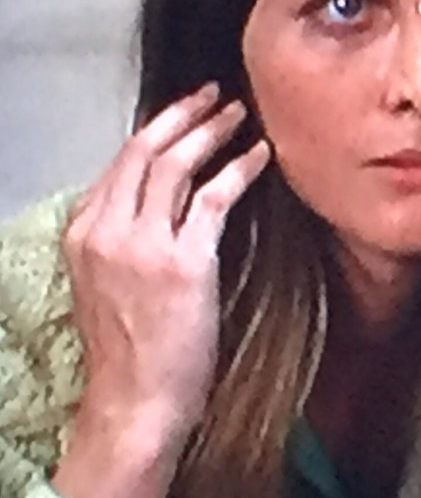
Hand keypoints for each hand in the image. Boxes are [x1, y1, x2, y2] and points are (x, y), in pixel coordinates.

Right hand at [53, 83, 269, 497]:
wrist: (137, 402)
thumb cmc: (130, 350)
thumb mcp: (106, 283)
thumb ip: (122, 238)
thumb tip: (158, 204)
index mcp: (82, 232)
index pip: (120, 163)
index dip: (156, 130)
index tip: (185, 112)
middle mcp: (105, 230)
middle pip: (145, 151)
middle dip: (183, 115)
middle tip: (216, 95)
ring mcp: (142, 245)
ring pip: (177, 165)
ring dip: (213, 132)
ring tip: (242, 115)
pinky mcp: (184, 262)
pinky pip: (215, 198)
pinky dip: (240, 169)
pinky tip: (260, 155)